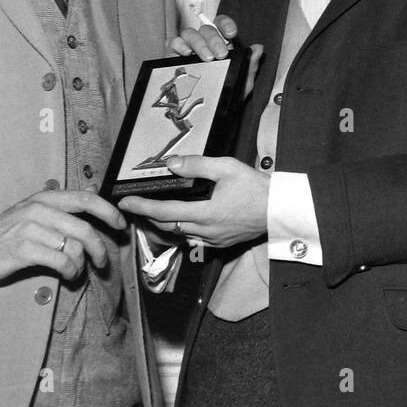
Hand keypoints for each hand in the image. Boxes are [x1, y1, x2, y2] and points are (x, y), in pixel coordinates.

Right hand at [0, 189, 126, 284]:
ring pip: (74, 247)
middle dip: (100, 248)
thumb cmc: (10, 231)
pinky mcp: (23, 250)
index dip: (108, 211)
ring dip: (82, 264)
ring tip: (77, 271)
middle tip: (102, 261)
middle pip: (84, 228)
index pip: (86, 199)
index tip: (121, 225)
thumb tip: (94, 188)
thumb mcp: (36, 209)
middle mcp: (39, 210)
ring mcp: (30, 229)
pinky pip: (60, 261)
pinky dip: (70, 271)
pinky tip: (68, 275)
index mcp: (46, 198)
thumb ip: (65, 201)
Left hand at [118, 155, 268, 250]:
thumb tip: (172, 164)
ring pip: (180, 235)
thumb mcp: (227, 168)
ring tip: (154, 213)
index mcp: (205, 213)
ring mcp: (214, 240)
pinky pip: (194, 239)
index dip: (142, 208)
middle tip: (136, 206)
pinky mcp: (222, 243)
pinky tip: (182, 222)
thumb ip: (198, 165)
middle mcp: (206, 231)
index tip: (125, 203)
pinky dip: (182, 231)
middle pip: (167, 227)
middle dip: (148, 217)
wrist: (281, 209)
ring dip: (164, 224)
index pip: (164, 212)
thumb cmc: (257, 188)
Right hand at [169, 13, 262, 99]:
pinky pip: (173, 42)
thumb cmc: (224, 93)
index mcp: (221, 43)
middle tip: (221, 54)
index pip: (221, 24)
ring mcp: (188, 47)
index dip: (226, 24)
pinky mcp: (174, 55)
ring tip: (207, 58)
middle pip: (206, 29)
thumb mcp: (242, 81)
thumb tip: (258, 49)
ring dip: (200, 44)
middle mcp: (204, 42)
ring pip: (190, 33)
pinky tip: (186, 53)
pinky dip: (179, 44)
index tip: (231, 34)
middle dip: (215, 40)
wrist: (207, 111)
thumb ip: (250, 65)